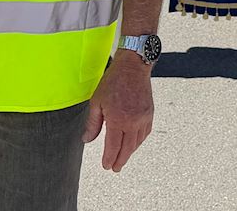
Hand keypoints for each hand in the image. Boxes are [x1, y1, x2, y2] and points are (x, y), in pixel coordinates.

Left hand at [84, 52, 153, 171]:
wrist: (133, 67)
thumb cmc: (113, 81)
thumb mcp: (97, 101)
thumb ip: (92, 123)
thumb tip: (87, 139)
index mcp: (118, 119)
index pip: (113, 147)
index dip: (109, 159)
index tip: (106, 166)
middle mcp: (133, 121)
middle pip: (127, 149)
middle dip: (120, 161)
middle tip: (115, 168)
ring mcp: (143, 118)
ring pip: (137, 142)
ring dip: (129, 152)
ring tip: (122, 157)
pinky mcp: (149, 113)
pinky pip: (145, 133)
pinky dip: (138, 141)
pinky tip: (133, 143)